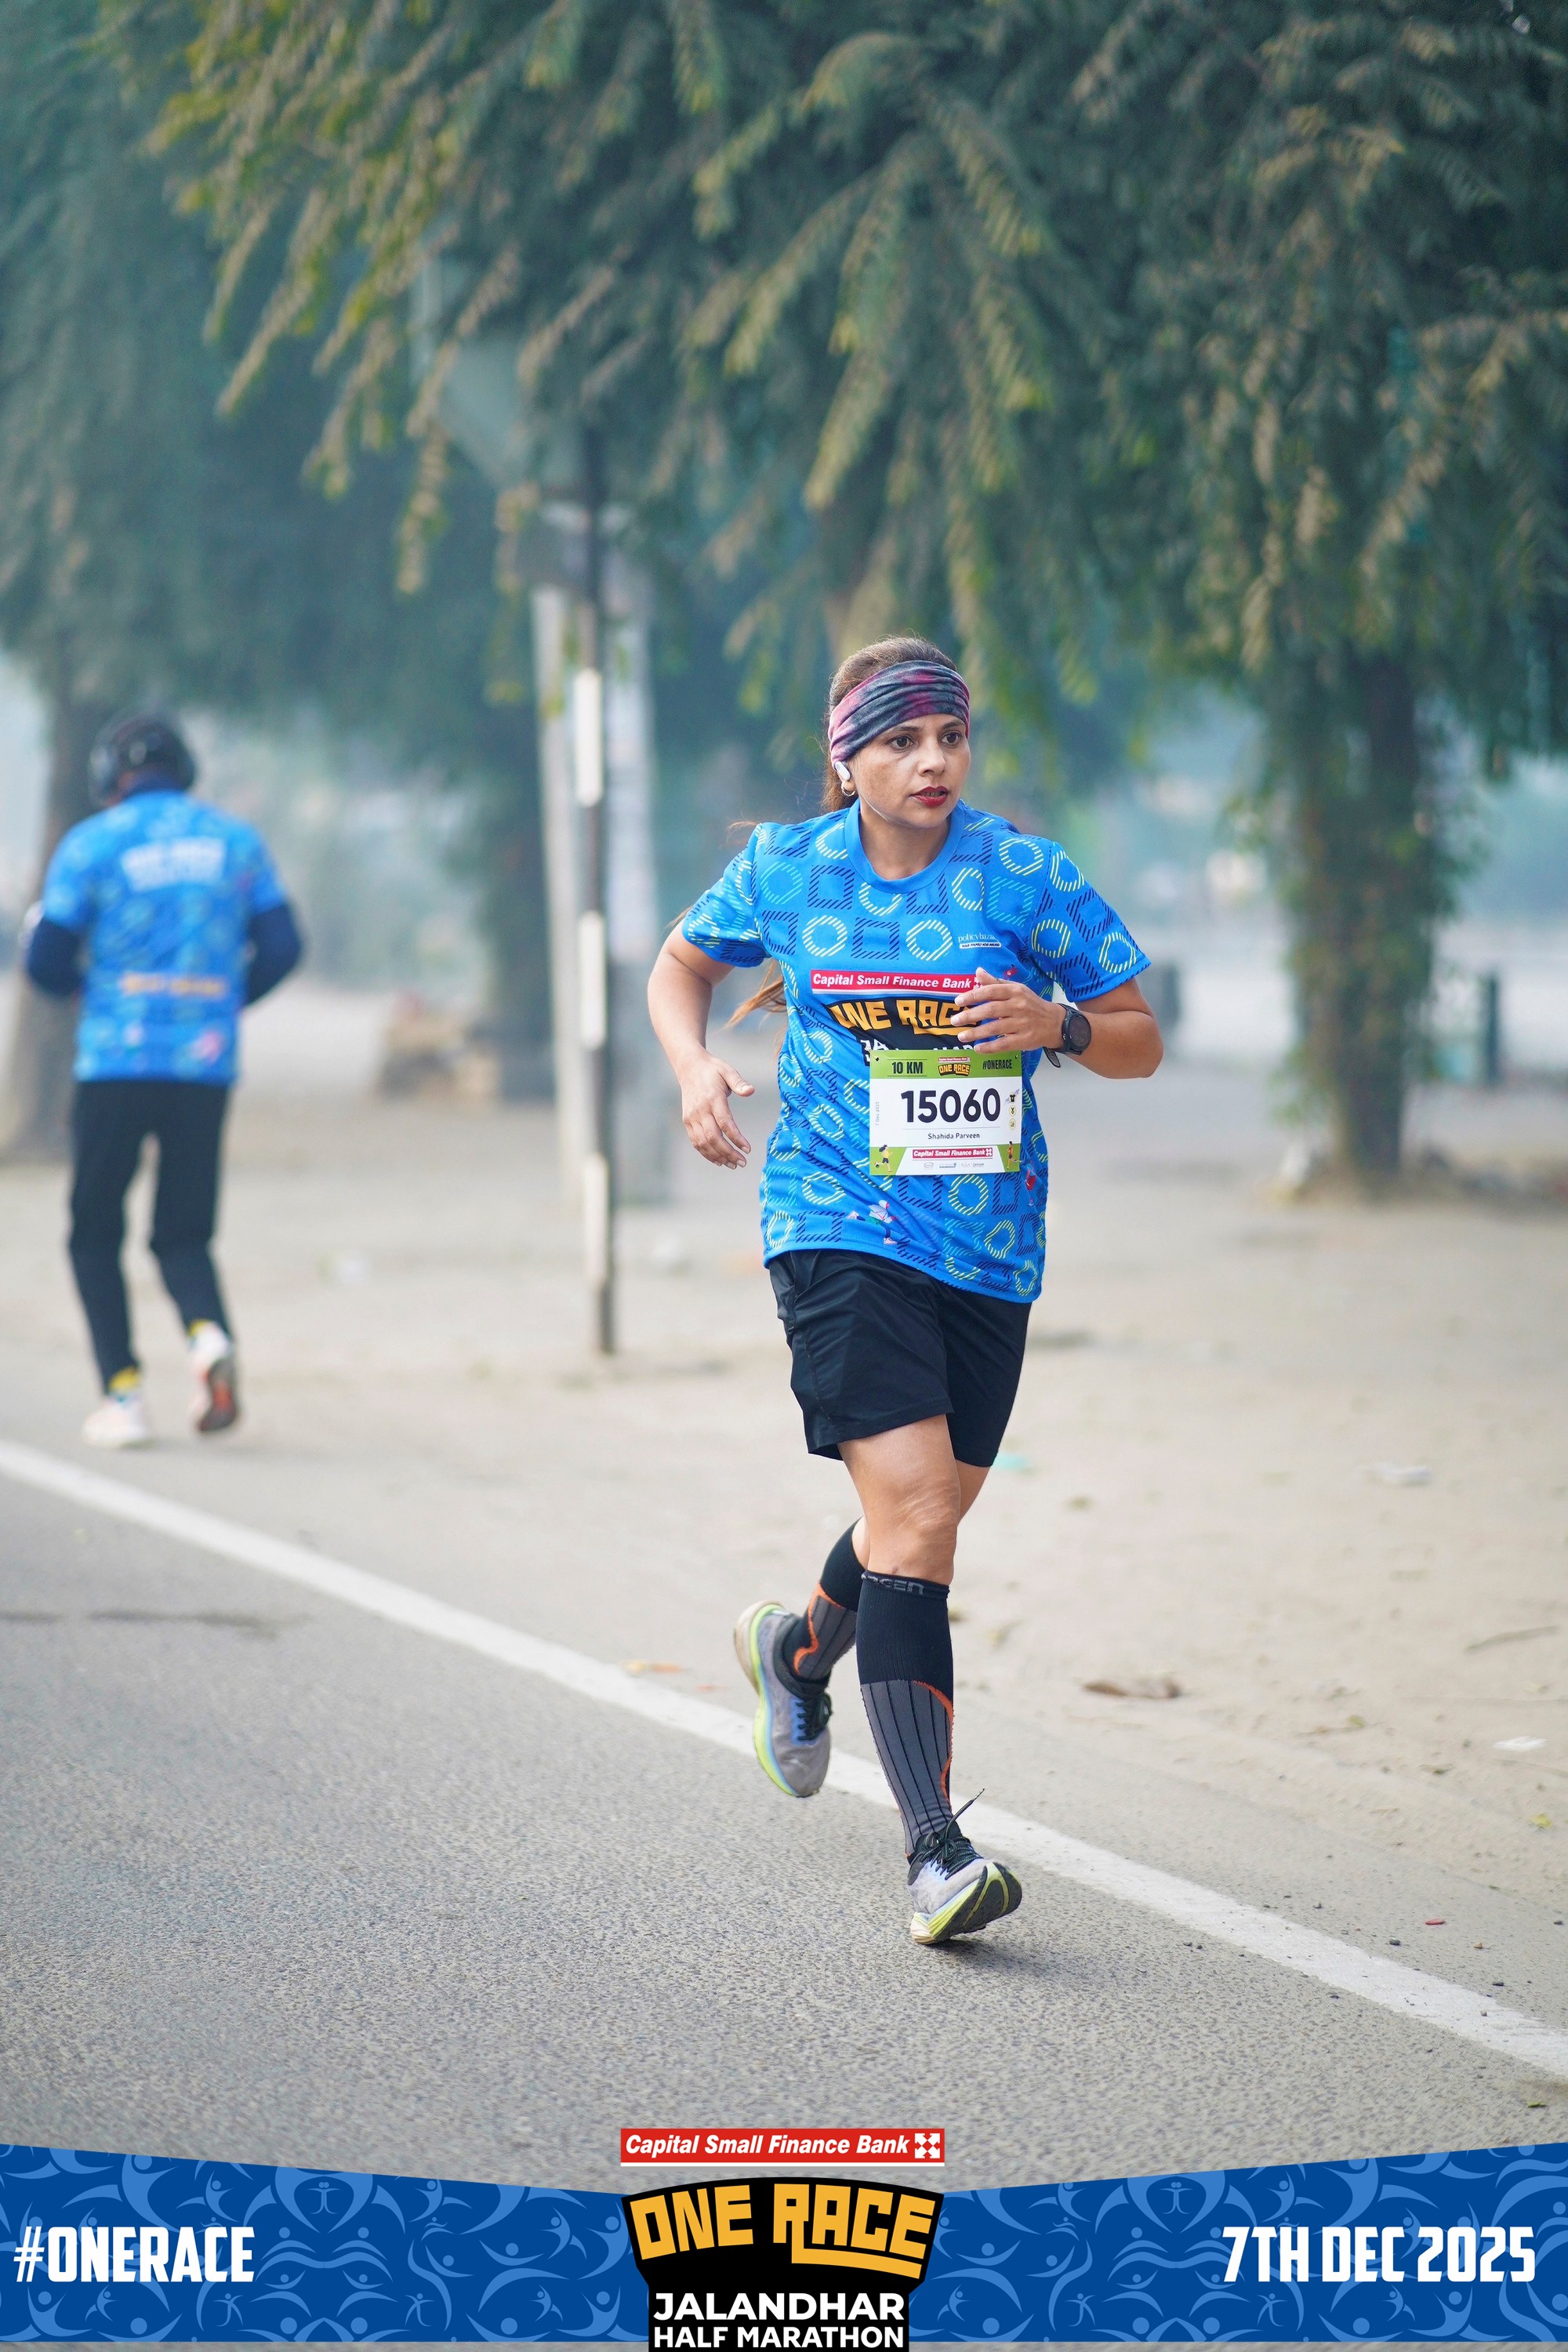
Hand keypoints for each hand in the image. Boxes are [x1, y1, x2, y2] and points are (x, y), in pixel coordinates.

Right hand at [678, 1052, 754, 1168]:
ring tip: (733, 1164)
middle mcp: (700, 1110)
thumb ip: (739, 1082)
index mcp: (712, 1098)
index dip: (736, 1138)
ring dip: (718, 1156)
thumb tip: (751, 1091)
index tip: (747, 1149)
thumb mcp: (728, 1071)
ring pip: (703, 1143)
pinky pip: (695, 1142)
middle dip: (728, 1152)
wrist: (689, 1067)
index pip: (725, 1122)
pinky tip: (719, 1160)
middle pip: (713, 1137)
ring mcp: (692, 1117)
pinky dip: (706, 1154)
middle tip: (742, 1162)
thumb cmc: (712, 1070)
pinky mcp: (687, 1121)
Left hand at [949, 967, 1062, 1052]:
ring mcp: (1022, 1024)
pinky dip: (989, 1047)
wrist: (1054, 1022)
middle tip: (955, 1020)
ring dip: (976, 1033)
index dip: (973, 995)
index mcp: (1015, 991)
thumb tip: (978, 972)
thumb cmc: (1031, 1004)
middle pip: (991, 1010)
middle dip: (970, 1015)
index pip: (991, 991)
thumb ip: (996, 982)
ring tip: (961, 1036)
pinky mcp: (1024, 1039)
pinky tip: (977, 1048)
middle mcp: (1018, 1006)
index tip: (958, 1001)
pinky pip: (1003, 1044)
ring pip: (995, 1028)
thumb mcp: (1016, 989)